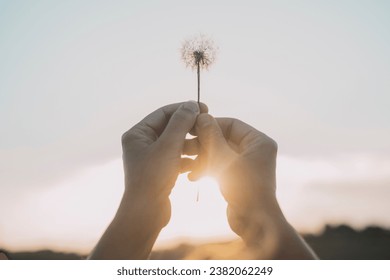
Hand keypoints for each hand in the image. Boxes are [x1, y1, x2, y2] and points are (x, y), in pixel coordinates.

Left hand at [122, 101, 206, 227]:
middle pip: (171, 128)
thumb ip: (181, 123)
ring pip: (176, 144)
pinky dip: (188, 159)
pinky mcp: (160, 171)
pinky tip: (200, 163)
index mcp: (138, 134)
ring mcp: (151, 158)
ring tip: (207, 146)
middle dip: (190, 128)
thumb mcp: (169, 146)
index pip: (164, 113)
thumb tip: (191, 104)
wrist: (146, 213)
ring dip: (192, 145)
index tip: (204, 108)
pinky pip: (177, 158)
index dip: (185, 109)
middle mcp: (142, 143)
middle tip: (208, 125)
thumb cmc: (153, 178)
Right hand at [188, 114, 315, 258]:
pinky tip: (192, 177)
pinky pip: (221, 166)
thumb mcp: (224, 159)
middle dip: (203, 144)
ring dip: (202, 158)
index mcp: (259, 142)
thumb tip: (202, 117)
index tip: (192, 128)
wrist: (254, 222)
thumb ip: (212, 137)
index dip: (211, 125)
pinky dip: (207, 169)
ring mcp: (247, 164)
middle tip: (185, 147)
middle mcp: (255, 150)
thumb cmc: (244, 188)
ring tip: (185, 164)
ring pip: (219, 153)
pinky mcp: (239, 177)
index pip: (232, 124)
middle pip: (224, 139)